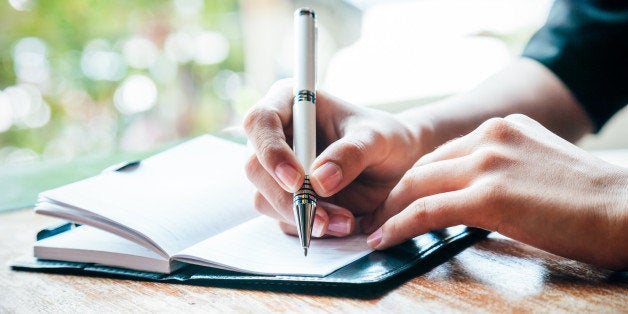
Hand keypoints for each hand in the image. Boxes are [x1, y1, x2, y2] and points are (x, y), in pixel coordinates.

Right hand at [243, 79, 426, 237]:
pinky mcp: (286, 198)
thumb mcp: (378, 139)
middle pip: (255, 167)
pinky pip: (284, 219)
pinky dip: (310, 227)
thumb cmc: (385, 139)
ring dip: (302, 217)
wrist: (396, 166)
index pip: (260, 121)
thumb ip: (351, 153)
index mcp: (290, 103)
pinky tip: (341, 224)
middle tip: (321, 217)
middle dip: (286, 197)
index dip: (271, 151)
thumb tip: (319, 181)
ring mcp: (277, 170)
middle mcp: (277, 136)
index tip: (296, 180)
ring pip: (265, 198)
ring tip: (345, 221)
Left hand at [362, 114, 627, 269]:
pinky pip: (426, 211)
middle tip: (377, 214)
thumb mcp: (538, 165)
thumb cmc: (590, 199)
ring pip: (418, 185)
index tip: (400, 196)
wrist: (626, 209)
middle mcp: (490, 136)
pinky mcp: (487, 195)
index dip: (416, 178)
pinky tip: (384, 239)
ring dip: (390, 211)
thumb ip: (503, 168)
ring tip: (374, 230)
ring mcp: (487, 163)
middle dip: (396, 193)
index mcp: (502, 127)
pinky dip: (399, 226)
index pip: (443, 153)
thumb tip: (473, 194)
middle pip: (423, 166)